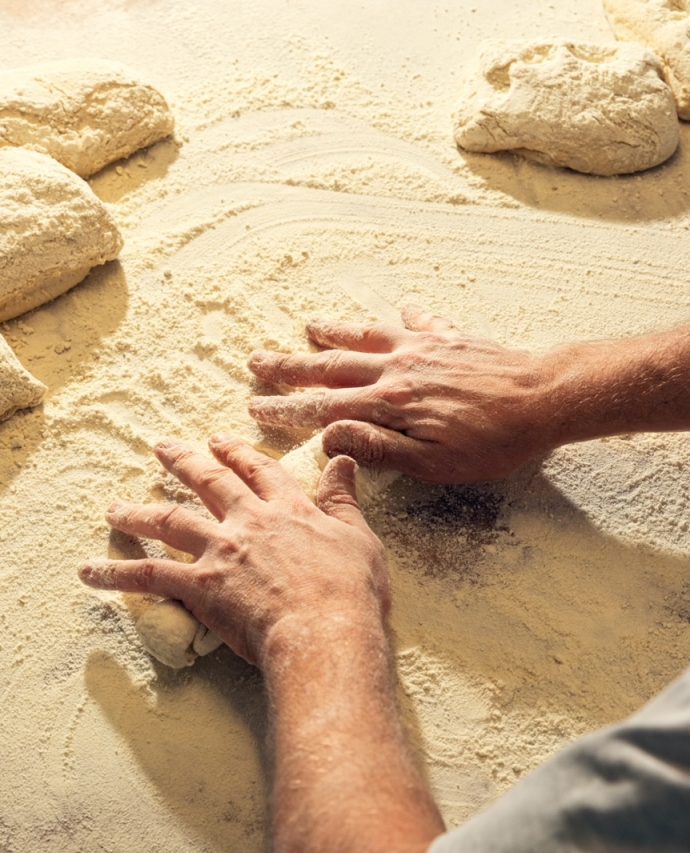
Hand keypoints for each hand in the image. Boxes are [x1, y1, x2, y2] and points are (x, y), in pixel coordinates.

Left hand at [79, 436, 389, 666]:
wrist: (325, 629)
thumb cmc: (350, 591)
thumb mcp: (358, 537)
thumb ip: (343, 499)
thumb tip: (343, 461)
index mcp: (288, 509)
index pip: (259, 471)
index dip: (238, 454)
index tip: (220, 441)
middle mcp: (248, 521)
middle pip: (209, 482)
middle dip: (183, 461)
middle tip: (161, 447)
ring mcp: (220, 551)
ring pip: (170, 521)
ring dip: (139, 512)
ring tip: (114, 508)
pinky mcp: (200, 586)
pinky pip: (148, 577)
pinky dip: (116, 574)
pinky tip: (89, 572)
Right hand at [248, 305, 562, 483]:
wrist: (543, 398)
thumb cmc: (492, 441)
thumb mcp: (433, 463)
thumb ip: (379, 448)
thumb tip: (329, 437)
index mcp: (389, 404)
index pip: (324, 407)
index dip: (286, 410)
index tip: (256, 408)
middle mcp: (398, 369)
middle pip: (332, 366)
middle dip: (291, 366)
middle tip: (257, 361)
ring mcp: (423, 348)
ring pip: (367, 337)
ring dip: (334, 332)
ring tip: (309, 326)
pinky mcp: (451, 338)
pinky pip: (421, 322)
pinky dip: (408, 316)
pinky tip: (403, 307)